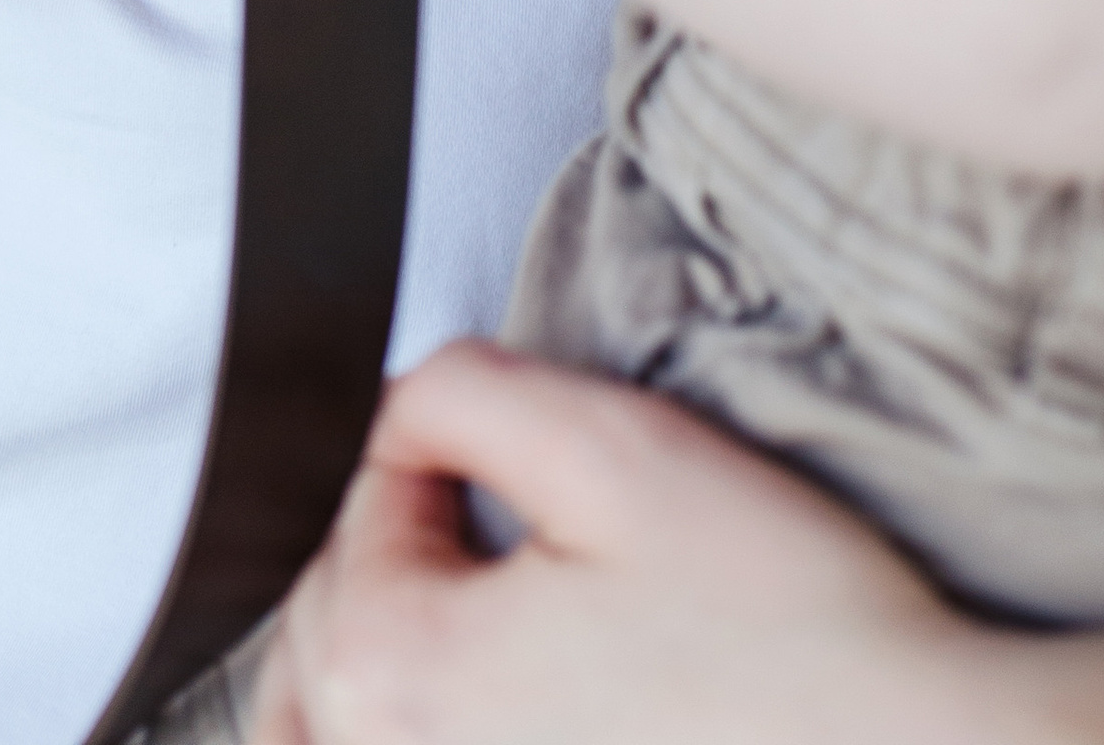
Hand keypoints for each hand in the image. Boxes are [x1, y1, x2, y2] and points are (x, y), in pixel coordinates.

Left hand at [254, 343, 1034, 744]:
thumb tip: (391, 411)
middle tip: (491, 529)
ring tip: (450, 635)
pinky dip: (401, 743)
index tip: (511, 450)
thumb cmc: (782, 631)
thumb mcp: (614, 447)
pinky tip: (474, 719)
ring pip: (327, 740)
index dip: (424, 452)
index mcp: (391, 670)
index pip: (347, 514)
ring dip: (360, 683)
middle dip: (389, 562)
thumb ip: (462, 393)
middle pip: (320, 641)